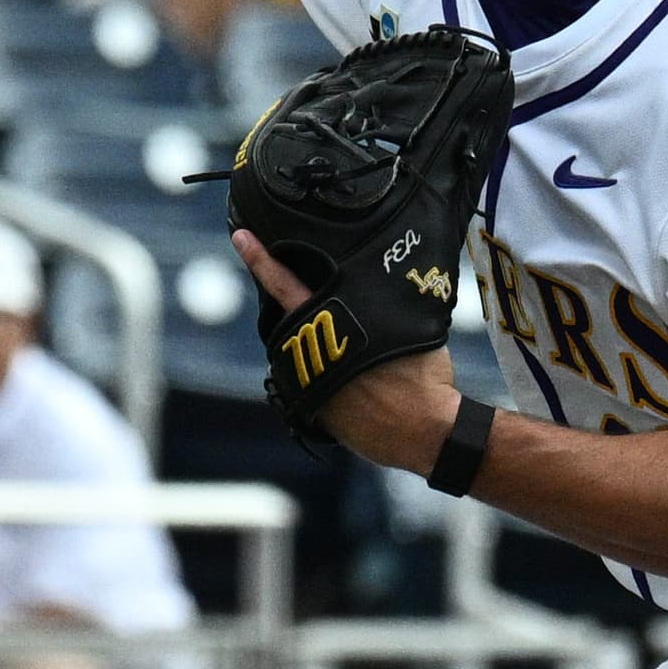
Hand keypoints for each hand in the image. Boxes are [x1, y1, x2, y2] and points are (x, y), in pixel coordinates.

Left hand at [230, 226, 458, 470]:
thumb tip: (367, 298)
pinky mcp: (312, 410)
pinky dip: (326, 382)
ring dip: (317, 354)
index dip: (262, 262)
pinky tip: (357, 392)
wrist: (426, 431)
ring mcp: (309, 381)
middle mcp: (314, 351)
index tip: (240, 238)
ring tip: (357, 367)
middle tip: (323, 320)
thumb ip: (377, 311)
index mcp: (335, 323)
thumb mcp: (405, 328)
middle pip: (288, 322)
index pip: (287, 286)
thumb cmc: (424, 378)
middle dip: (301, 319)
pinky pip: (308, 386)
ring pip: (296, 355)